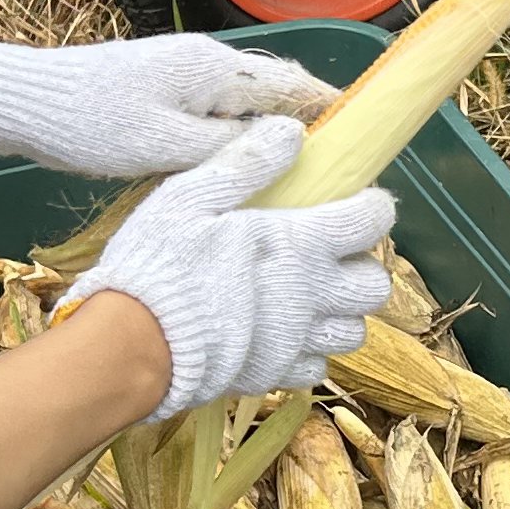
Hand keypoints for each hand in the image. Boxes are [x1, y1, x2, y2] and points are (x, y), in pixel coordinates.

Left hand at [0, 30, 336, 177]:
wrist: (27, 103)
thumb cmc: (92, 123)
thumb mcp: (162, 145)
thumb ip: (227, 147)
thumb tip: (286, 148)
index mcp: (214, 70)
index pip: (292, 85)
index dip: (332, 110)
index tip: (365, 139)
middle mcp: (208, 65)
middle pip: (274, 97)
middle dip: (306, 131)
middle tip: (334, 177)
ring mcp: (186, 78)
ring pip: (246, 110)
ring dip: (269, 140)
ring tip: (297, 184)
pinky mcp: (166, 95)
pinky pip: (218, 118)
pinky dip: (237, 142)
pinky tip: (241, 175)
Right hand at [58, 116, 396, 417]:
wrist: (135, 345)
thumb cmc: (162, 263)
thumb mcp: (191, 196)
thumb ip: (246, 163)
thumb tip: (292, 132)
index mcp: (300, 245)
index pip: (371, 222)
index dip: (372, 208)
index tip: (357, 202)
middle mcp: (311, 296)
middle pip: (375, 286)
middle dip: (363, 267)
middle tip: (332, 256)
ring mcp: (295, 341)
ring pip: (354, 333)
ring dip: (341, 314)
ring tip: (311, 299)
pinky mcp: (273, 375)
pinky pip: (315, 369)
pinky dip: (309, 353)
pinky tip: (283, 336)